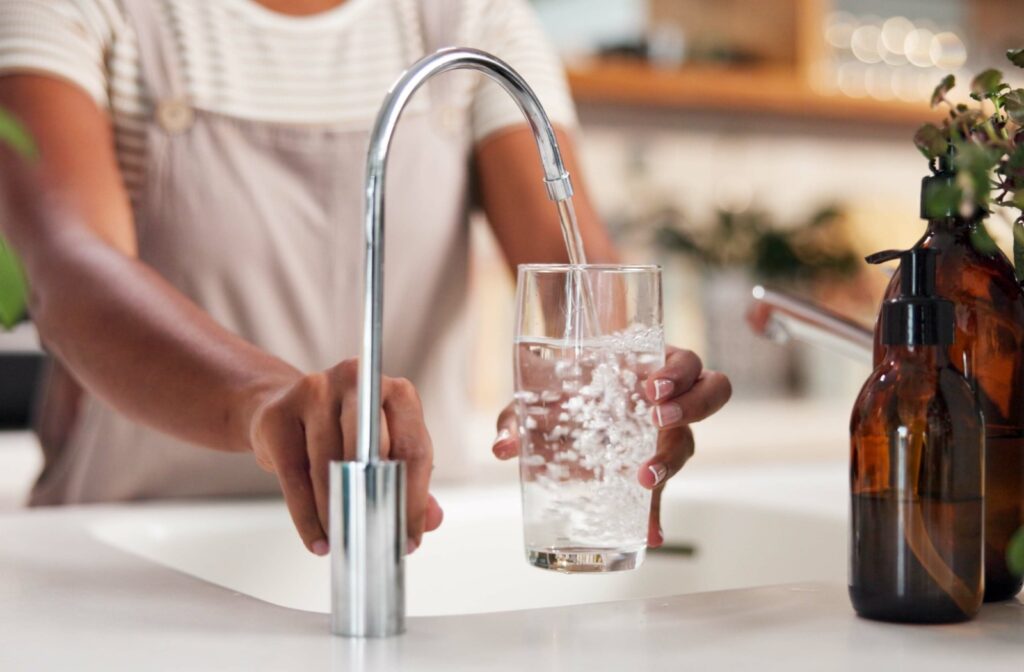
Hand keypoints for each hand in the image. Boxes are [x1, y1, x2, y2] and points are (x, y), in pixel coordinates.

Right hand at [248, 360, 443, 555]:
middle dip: (375, 502)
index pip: (413, 448)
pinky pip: (295, 475)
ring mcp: (314, 391)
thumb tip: (432, 520)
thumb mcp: (384, 449)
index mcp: (394, 390)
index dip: (414, 498)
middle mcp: (356, 381)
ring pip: (330, 466)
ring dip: (338, 512)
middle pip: (372, 451)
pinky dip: (307, 515)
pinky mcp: (278, 414)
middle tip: (376, 539)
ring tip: (345, 542)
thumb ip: (410, 481)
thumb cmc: (341, 431)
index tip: (408, 536)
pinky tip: (318, 537)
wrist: (281, 408)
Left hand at [492, 346, 730, 547]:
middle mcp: (669, 399)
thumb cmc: (563, 390)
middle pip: (710, 394)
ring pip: (691, 441)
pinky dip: (654, 513)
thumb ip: (519, 417)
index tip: (652, 388)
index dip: (678, 374)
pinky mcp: (653, 467)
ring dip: (673, 457)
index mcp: (651, 366)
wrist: (562, 410)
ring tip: (647, 475)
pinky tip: (648, 532)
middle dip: (691, 406)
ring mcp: (665, 434)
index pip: (685, 363)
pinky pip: (662, 490)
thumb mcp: (539, 397)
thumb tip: (502, 448)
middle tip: (657, 419)